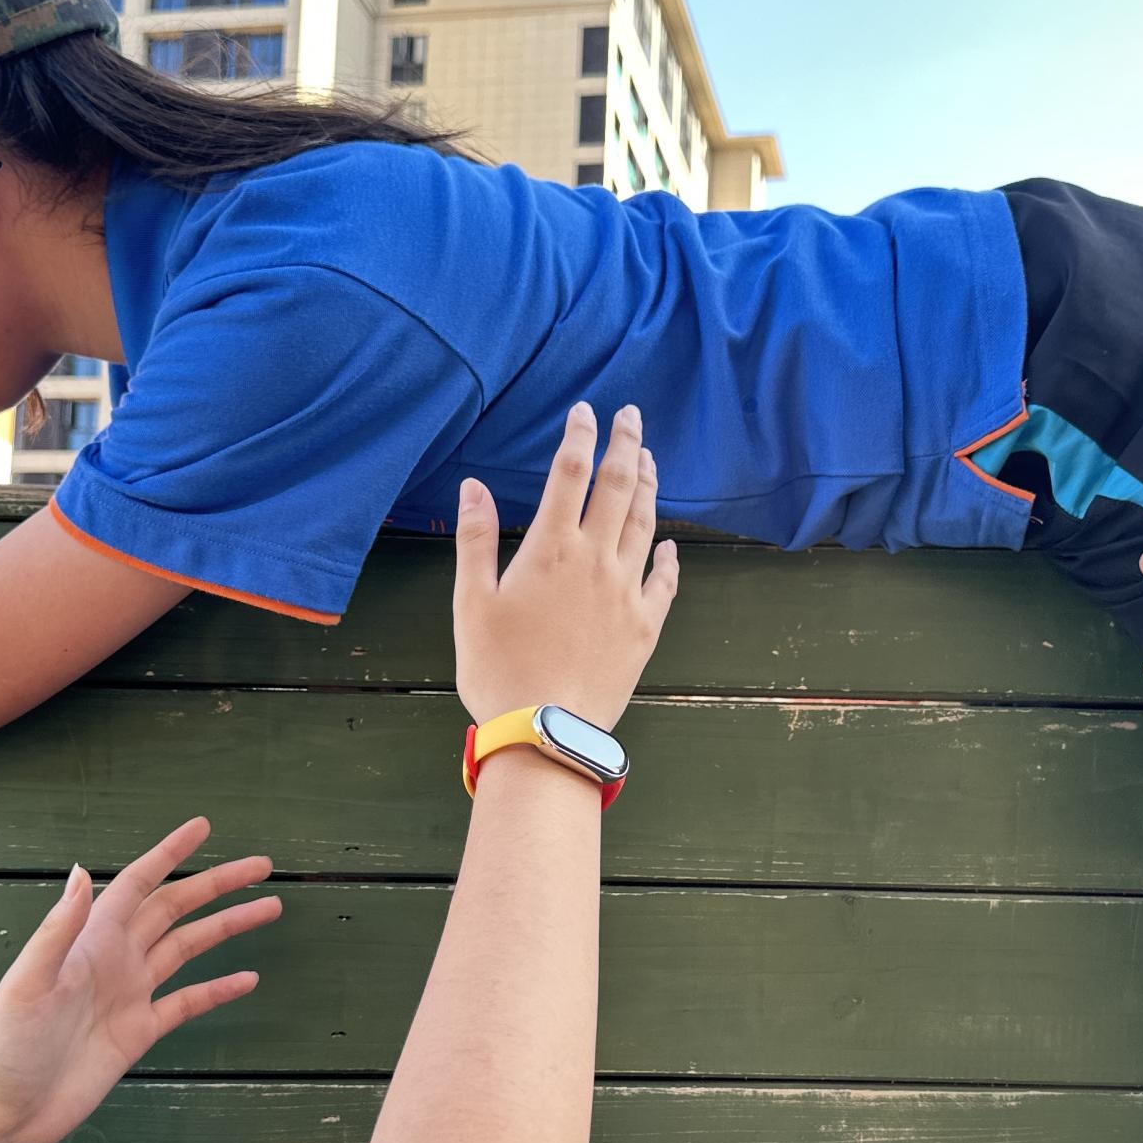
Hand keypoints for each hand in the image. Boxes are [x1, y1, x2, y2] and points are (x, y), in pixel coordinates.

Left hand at [0, 819, 281, 1142]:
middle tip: (261, 865)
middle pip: (174, 909)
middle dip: (216, 885)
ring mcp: (130, 995)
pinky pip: (187, 1002)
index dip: (169, 853)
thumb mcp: (29, 983)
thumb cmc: (8, 1045)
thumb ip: (59, 929)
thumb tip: (81, 871)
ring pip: (188, 948)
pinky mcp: (139, 1032)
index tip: (202, 827)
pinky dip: (218, 989)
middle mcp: (114, 959)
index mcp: (90, 941)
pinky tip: (247, 978)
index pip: (138, 884)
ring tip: (269, 908)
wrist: (7, 1110)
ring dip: (227, 927)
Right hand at [453, 403, 678, 728]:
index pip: (571, 474)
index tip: (585, 412)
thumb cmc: (498, 670)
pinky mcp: (645, 627)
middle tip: (632, 416)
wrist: (546, 730)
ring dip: (649, 487)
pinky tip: (671, 546)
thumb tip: (474, 486)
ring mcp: (626, 592)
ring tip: (651, 460)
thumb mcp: (471, 603)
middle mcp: (596, 561)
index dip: (579, 437)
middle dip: (627, 445)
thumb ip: (476, 539)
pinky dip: (669, 558)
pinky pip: (664, 582)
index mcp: (551, 549)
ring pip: (645, 525)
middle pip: (619, 487)